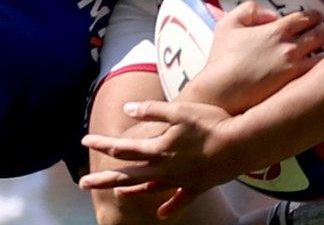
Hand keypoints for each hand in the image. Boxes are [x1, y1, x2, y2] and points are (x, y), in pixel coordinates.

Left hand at [80, 100, 245, 216]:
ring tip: (116, 193)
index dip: (103, 144)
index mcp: (158, 148)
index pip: (123, 148)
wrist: (240, 145)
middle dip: (103, 178)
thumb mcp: (178, 110)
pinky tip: (161, 214)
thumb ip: (151, 111)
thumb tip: (127, 109)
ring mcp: (180, 179)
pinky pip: (180, 199)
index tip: (85, 141)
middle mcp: (165, 168)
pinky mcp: (197, 185)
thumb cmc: (210, 123)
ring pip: (150, 187)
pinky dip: (169, 206)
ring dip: (131, 190)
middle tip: (83, 184)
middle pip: (128, 174)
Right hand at [189, 1, 323, 113]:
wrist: (221, 91)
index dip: (314, 16)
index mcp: (276, 29)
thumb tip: (269, 14)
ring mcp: (295, 68)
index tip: (318, 17)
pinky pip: (320, 76)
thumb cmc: (221, 60)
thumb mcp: (228, 24)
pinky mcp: (296, 87)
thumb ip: (249, 10)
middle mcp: (290, 46)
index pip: (305, 17)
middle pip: (320, 34)